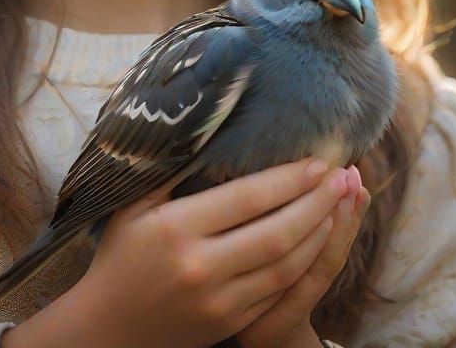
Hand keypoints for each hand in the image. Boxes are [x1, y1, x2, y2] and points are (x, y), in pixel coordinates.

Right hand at [61, 157, 355, 347]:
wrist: (110, 328)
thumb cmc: (121, 255)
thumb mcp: (131, 206)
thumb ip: (168, 170)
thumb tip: (204, 126)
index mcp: (175, 229)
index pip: (245, 198)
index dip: (287, 179)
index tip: (318, 160)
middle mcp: (201, 266)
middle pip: (276, 232)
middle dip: (318, 203)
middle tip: (345, 176)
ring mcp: (219, 302)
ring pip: (287, 266)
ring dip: (321, 233)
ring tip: (344, 204)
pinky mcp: (232, 323)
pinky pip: (280, 292)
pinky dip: (307, 264)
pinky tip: (322, 241)